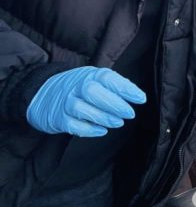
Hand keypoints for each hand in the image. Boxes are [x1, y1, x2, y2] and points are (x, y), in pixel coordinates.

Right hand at [27, 67, 145, 136]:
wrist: (44, 94)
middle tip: (129, 113)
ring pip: (82, 108)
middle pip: (92, 92)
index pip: (107, 78)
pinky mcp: (58, 118)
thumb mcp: (95, 79)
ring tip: (118, 122)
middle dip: (114, 104)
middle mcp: (76, 87)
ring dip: (103, 117)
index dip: (125, 88)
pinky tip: (101, 130)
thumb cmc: (79, 88)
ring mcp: (66, 102)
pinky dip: (88, 129)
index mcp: (90, 75)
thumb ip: (114, 86)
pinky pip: (72, 124)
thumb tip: (136, 95)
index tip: (141, 99)